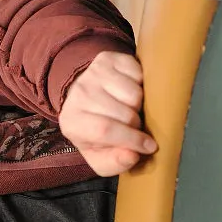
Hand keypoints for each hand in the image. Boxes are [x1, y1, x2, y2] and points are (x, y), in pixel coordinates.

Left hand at [59, 52, 156, 176]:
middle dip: (137, 124)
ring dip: (139, 105)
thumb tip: (132, 155)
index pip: (105, 130)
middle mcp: (79, 95)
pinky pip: (138, 73)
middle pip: (124, 112)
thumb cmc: (95, 132)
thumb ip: (114, 163)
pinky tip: (129, 92)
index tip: (149, 146)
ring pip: (134, 93)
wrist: (86, 98)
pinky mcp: (107, 59)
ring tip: (130, 109)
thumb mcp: (100, 156)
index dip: (131, 139)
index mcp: (72, 123)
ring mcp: (92, 74)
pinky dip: (141, 84)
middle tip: (135, 126)